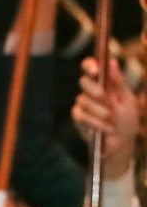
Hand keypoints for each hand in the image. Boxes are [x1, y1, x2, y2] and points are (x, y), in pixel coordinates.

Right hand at [73, 57, 139, 180]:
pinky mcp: (79, 119)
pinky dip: (94, 122)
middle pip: (84, 82)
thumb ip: (119, 82)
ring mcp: (83, 105)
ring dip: (99, 110)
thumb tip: (112, 62)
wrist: (121, 145)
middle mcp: (91, 92)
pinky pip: (80, 115)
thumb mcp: (127, 99)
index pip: (90, 67)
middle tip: (105, 98)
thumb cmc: (127, 120)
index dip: (90, 65)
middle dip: (95, 90)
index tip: (96, 70)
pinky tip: (104, 128)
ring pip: (83, 100)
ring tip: (111, 120)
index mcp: (105, 83)